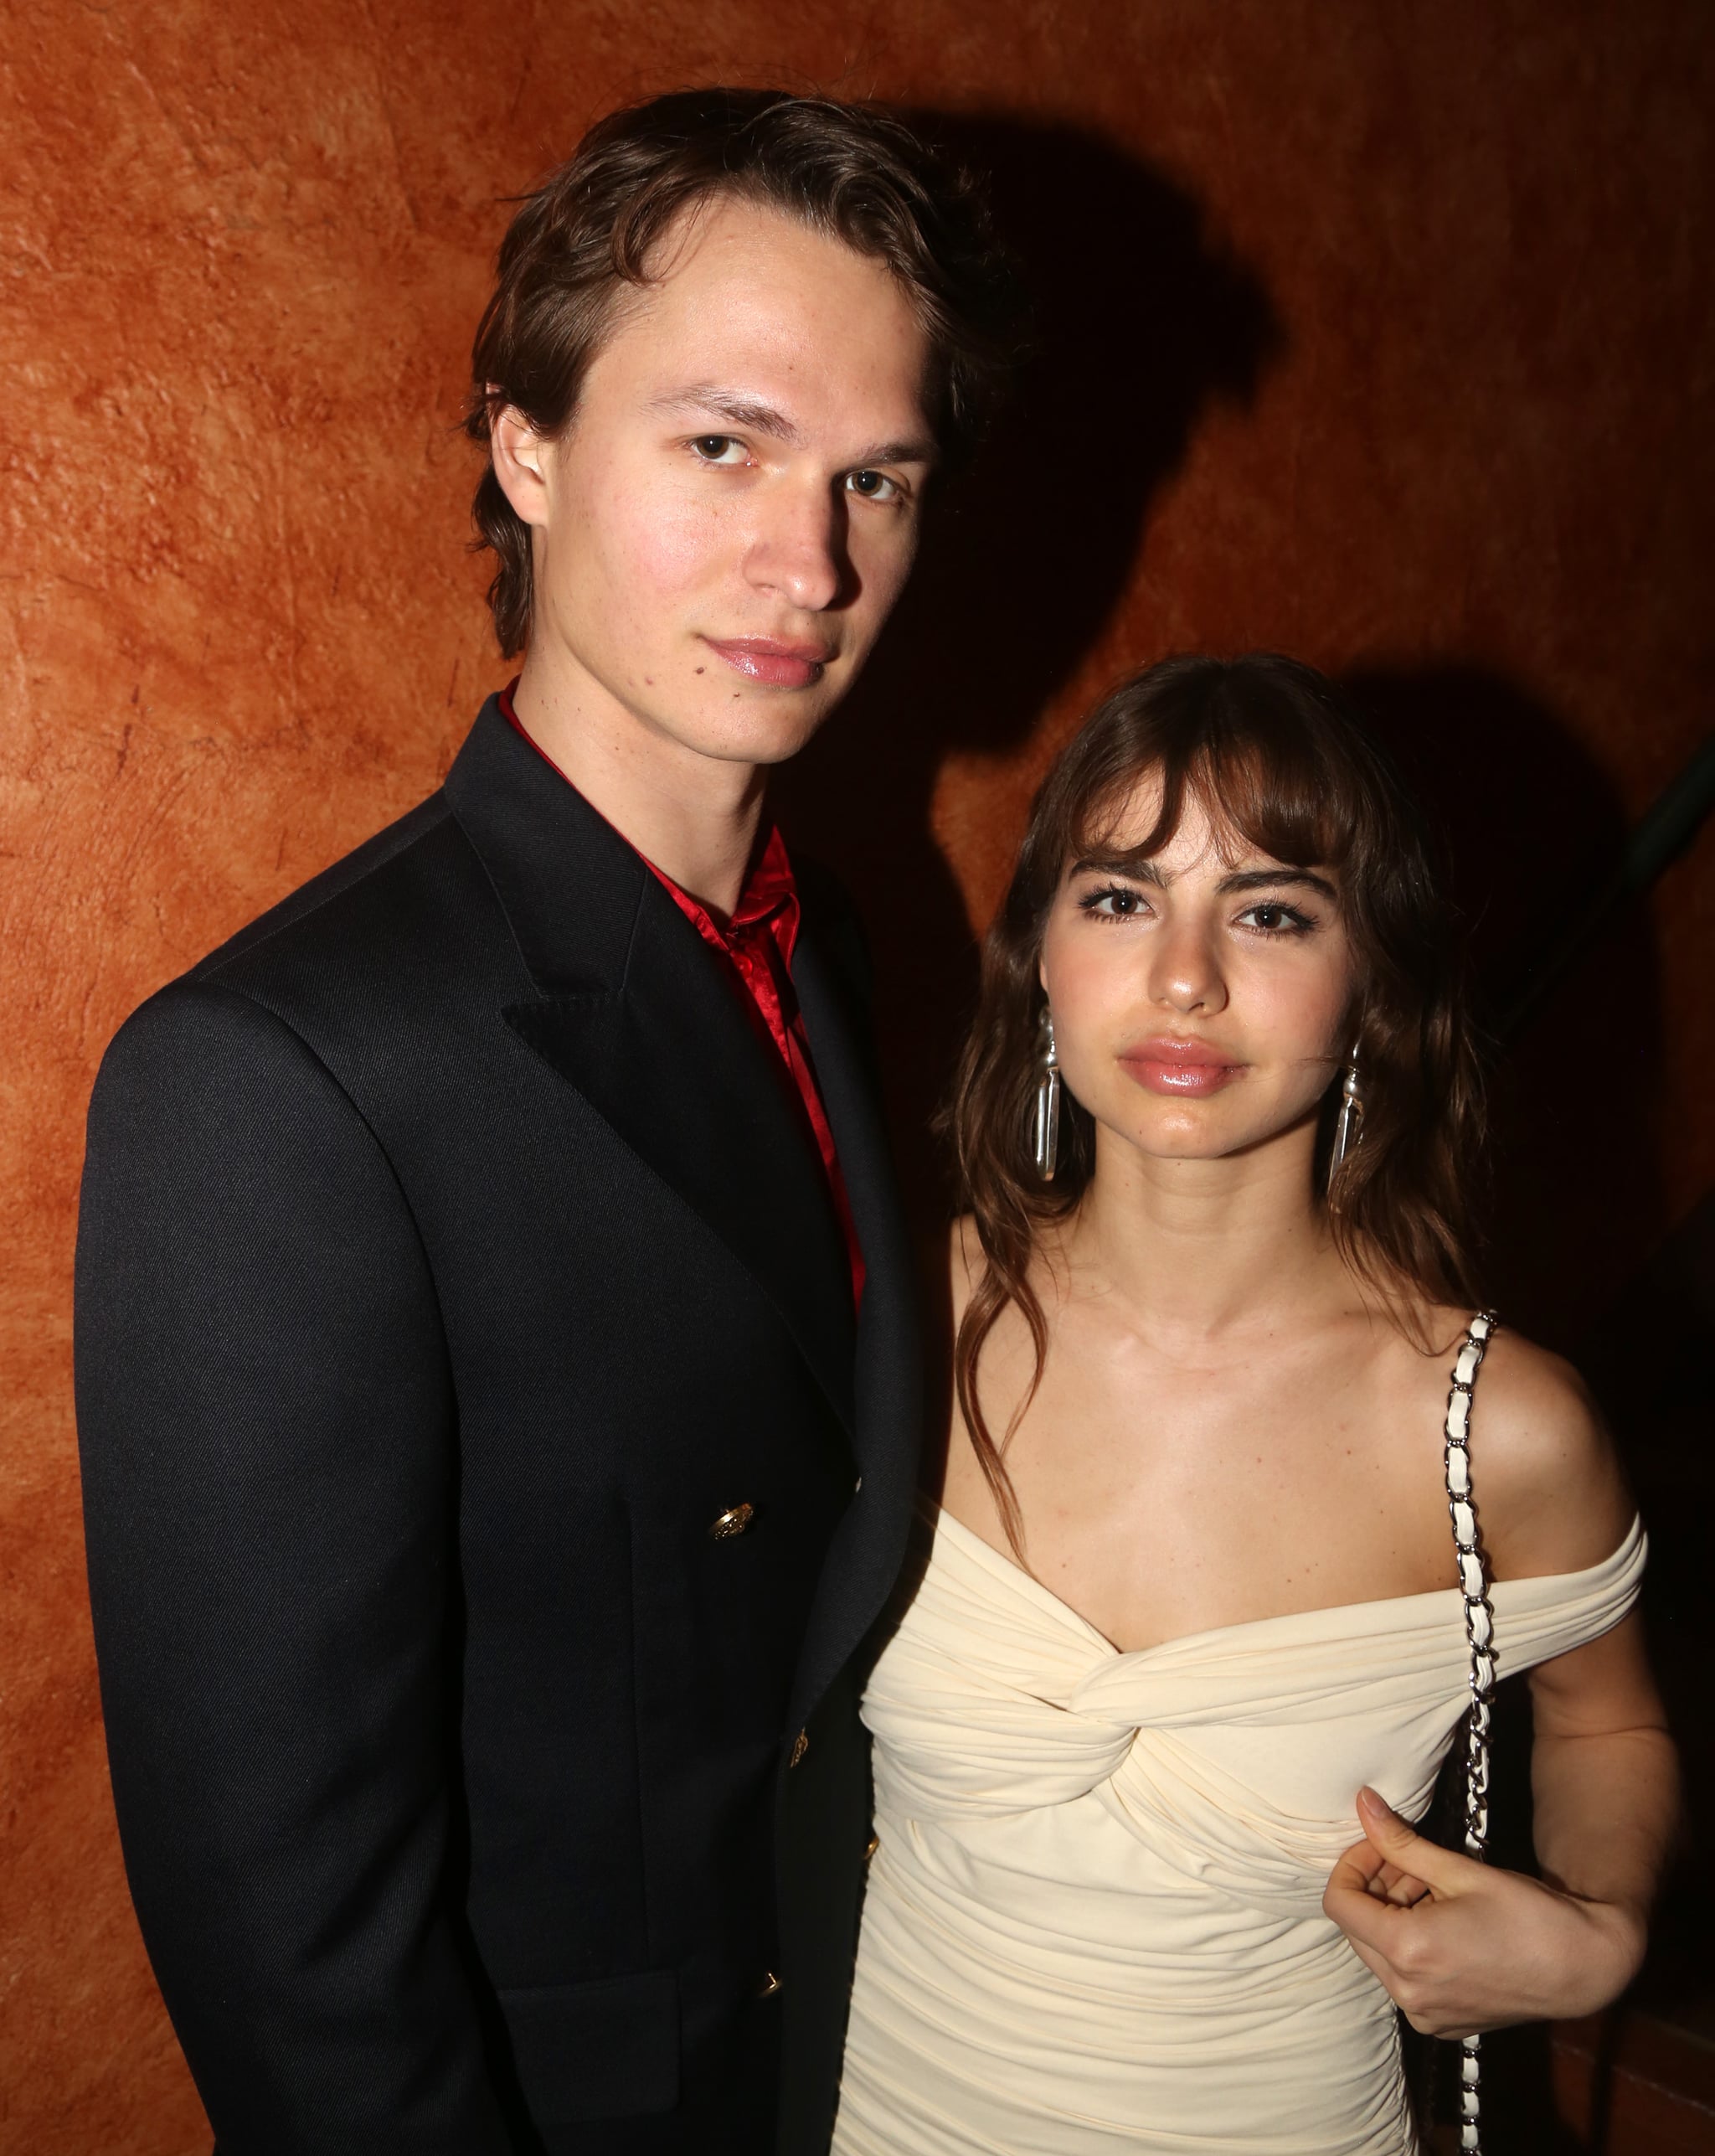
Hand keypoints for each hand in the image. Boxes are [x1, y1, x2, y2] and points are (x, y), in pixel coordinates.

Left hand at [1321, 1787, 1645, 2035]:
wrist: (1584, 1967)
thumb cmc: (1528, 1913)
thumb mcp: (1459, 1870)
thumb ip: (1401, 1842)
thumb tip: (1363, 1802)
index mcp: (1407, 1951)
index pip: (1338, 1902)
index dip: (1353, 1865)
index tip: (1383, 1846)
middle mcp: (1407, 1992)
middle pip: (1356, 1928)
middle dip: (1375, 1887)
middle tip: (1414, 1864)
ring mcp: (1423, 2014)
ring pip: (1378, 1953)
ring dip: (1392, 1915)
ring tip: (1434, 1891)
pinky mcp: (1441, 2025)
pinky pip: (1403, 1979)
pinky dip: (1410, 1946)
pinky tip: (1446, 1924)